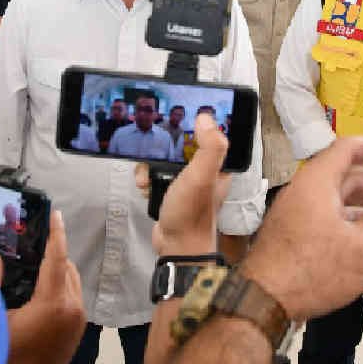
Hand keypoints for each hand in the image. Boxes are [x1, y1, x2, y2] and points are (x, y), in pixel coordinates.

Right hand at [0, 211, 85, 363]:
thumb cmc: (10, 354)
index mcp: (53, 302)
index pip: (57, 258)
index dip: (56, 233)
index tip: (56, 215)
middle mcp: (72, 308)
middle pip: (67, 267)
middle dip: (53, 253)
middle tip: (35, 244)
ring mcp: (78, 319)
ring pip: (72, 281)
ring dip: (58, 270)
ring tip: (37, 266)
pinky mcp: (78, 328)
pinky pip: (74, 296)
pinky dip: (62, 286)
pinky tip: (43, 289)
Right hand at [136, 114, 230, 256]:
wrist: (175, 246)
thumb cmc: (191, 212)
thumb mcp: (202, 176)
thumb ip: (209, 147)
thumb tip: (206, 117)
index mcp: (218, 165)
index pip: (207, 134)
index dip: (193, 124)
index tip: (175, 116)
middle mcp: (204, 171)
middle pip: (180, 144)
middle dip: (163, 148)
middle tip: (153, 152)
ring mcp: (185, 182)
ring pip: (164, 159)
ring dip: (151, 166)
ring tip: (147, 177)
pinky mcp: (169, 191)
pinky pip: (155, 175)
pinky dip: (147, 179)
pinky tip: (144, 187)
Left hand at [239, 136, 362, 320]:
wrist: (267, 301)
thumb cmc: (310, 270)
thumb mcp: (360, 247)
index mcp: (318, 183)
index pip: (347, 149)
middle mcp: (307, 195)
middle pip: (349, 182)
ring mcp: (303, 219)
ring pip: (344, 211)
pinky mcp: (301, 242)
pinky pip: (335, 232)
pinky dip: (359, 239)